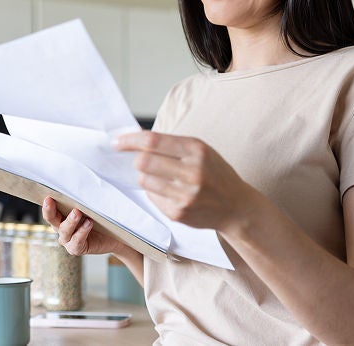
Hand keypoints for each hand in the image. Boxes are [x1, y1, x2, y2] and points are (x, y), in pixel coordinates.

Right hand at [41, 196, 125, 255]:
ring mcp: (68, 240)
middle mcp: (62, 228)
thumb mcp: (93, 207)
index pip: (51, 209)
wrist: (114, 237)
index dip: (47, 203)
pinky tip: (88, 223)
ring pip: (64, 230)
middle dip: (50, 210)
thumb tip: (86, 185)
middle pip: (51, 219)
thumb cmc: (102, 219)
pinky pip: (76, 240)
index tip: (47, 196)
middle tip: (50, 200)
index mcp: (62, 216)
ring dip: (70, 221)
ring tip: (77, 212)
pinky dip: (82, 231)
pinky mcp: (76, 248)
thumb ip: (86, 200)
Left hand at [114, 131, 256, 231]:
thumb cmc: (215, 173)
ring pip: (144, 181)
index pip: (153, 141)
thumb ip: (173, 145)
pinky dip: (154, 192)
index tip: (117, 141)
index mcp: (196, 150)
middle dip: (136, 160)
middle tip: (138, 160)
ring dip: (144, 176)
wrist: (235, 206)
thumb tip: (136, 140)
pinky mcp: (178, 213)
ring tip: (158, 177)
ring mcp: (185, 195)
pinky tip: (169, 191)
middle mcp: (192, 172)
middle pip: (143, 161)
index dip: (130, 140)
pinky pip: (152, 197)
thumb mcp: (201, 151)